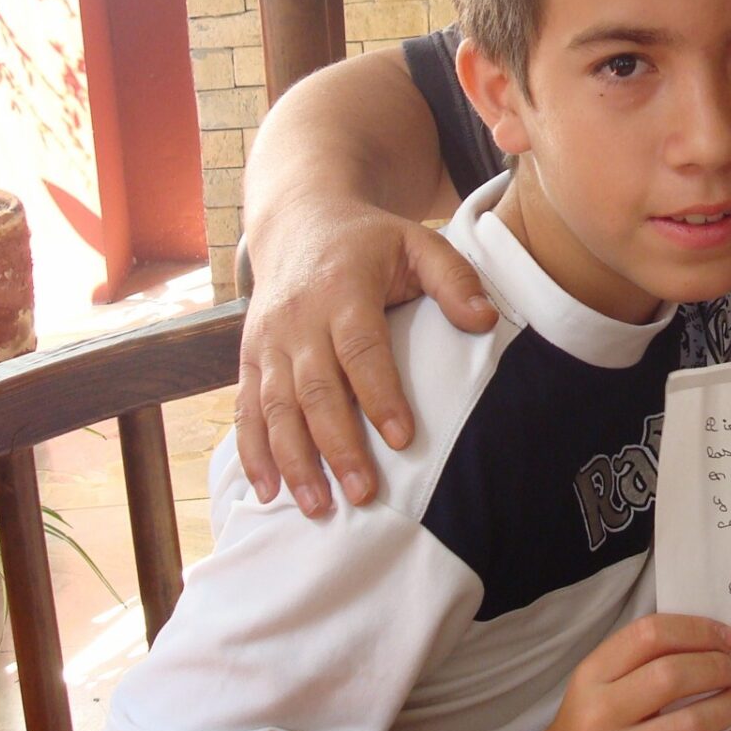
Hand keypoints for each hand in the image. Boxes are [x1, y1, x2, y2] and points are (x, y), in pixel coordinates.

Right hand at [237, 199, 495, 513]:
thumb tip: (484, 320)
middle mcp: (297, 319)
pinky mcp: (250, 357)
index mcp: (342, 290)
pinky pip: (246, 410)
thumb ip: (454, 278)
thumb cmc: (370, 242)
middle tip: (363, 493)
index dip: (380, 395)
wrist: (299, 223)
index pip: (361, 349)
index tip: (402, 439)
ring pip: (275, 408)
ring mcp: (267, 341)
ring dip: (293, 461)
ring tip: (318, 507)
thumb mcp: (418, 242)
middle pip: (314, 389)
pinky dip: (254, 453)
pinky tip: (268, 492)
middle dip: (337, 445)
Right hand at [518, 615, 730, 730]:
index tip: (727, 638)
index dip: (697, 630)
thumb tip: (711, 642)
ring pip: (690, 724)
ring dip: (730, 706)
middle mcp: (599, 715)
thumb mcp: (595, 689)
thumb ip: (640, 663)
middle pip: (672, 675)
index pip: (649, 635)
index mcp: (591, 677)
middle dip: (718, 667)